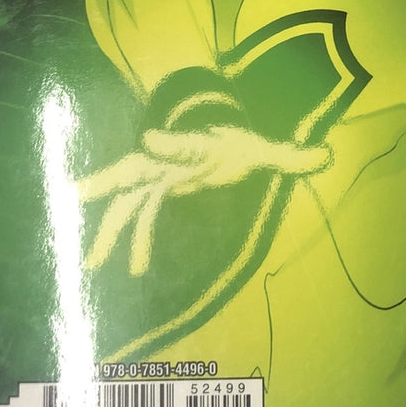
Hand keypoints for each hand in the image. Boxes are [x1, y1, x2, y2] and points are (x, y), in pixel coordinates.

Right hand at [77, 123, 328, 275]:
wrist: (221, 137)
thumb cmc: (240, 143)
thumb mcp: (265, 150)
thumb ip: (291, 155)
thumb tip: (327, 155)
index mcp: (198, 145)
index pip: (184, 142)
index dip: (168, 143)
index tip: (149, 143)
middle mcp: (172, 159)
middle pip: (137, 167)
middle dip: (109, 179)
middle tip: (78, 192)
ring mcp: (160, 176)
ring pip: (129, 200)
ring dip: (111, 229)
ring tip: (91, 262)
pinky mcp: (158, 191)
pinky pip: (141, 216)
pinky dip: (135, 241)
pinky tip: (132, 268)